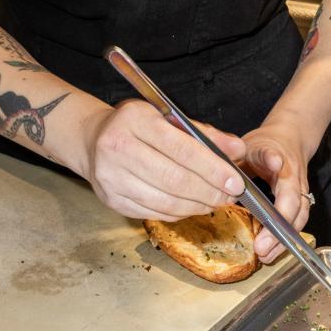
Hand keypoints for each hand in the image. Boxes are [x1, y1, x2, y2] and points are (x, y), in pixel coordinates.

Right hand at [81, 98, 247, 220]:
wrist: (93, 139)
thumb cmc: (136, 127)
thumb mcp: (167, 118)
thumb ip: (203, 134)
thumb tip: (237, 150)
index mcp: (135, 119)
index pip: (181, 149)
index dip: (213, 169)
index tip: (235, 181)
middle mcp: (117, 147)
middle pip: (174, 179)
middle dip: (208, 191)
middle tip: (229, 195)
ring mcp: (111, 177)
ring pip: (165, 201)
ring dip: (196, 205)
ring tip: (214, 201)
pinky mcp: (111, 200)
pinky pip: (154, 212)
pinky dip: (178, 213)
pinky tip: (191, 206)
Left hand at [242, 116, 311, 263]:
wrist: (290, 140)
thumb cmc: (265, 146)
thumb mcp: (247, 146)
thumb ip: (234, 157)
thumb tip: (221, 171)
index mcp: (277, 156)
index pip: (274, 158)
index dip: (273, 160)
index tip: (274, 163)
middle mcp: (293, 176)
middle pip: (292, 200)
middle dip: (279, 224)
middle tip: (261, 245)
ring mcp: (300, 191)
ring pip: (298, 217)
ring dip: (283, 239)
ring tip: (265, 255)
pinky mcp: (300, 204)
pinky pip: (295, 224)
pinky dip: (283, 240)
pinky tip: (269, 252)